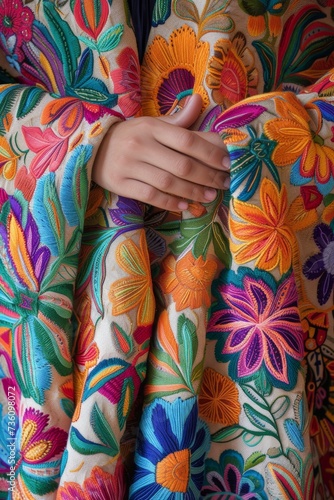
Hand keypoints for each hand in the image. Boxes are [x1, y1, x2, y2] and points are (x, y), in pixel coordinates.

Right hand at [92, 94, 229, 210]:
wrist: (92, 149)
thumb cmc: (130, 136)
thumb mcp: (151, 123)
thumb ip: (177, 119)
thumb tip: (198, 100)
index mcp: (151, 126)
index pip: (187, 140)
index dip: (210, 153)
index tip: (227, 164)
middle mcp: (140, 144)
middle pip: (181, 165)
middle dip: (207, 177)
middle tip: (223, 185)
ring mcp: (129, 165)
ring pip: (168, 183)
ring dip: (192, 193)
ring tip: (209, 197)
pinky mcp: (120, 183)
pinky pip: (150, 196)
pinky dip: (170, 202)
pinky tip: (185, 206)